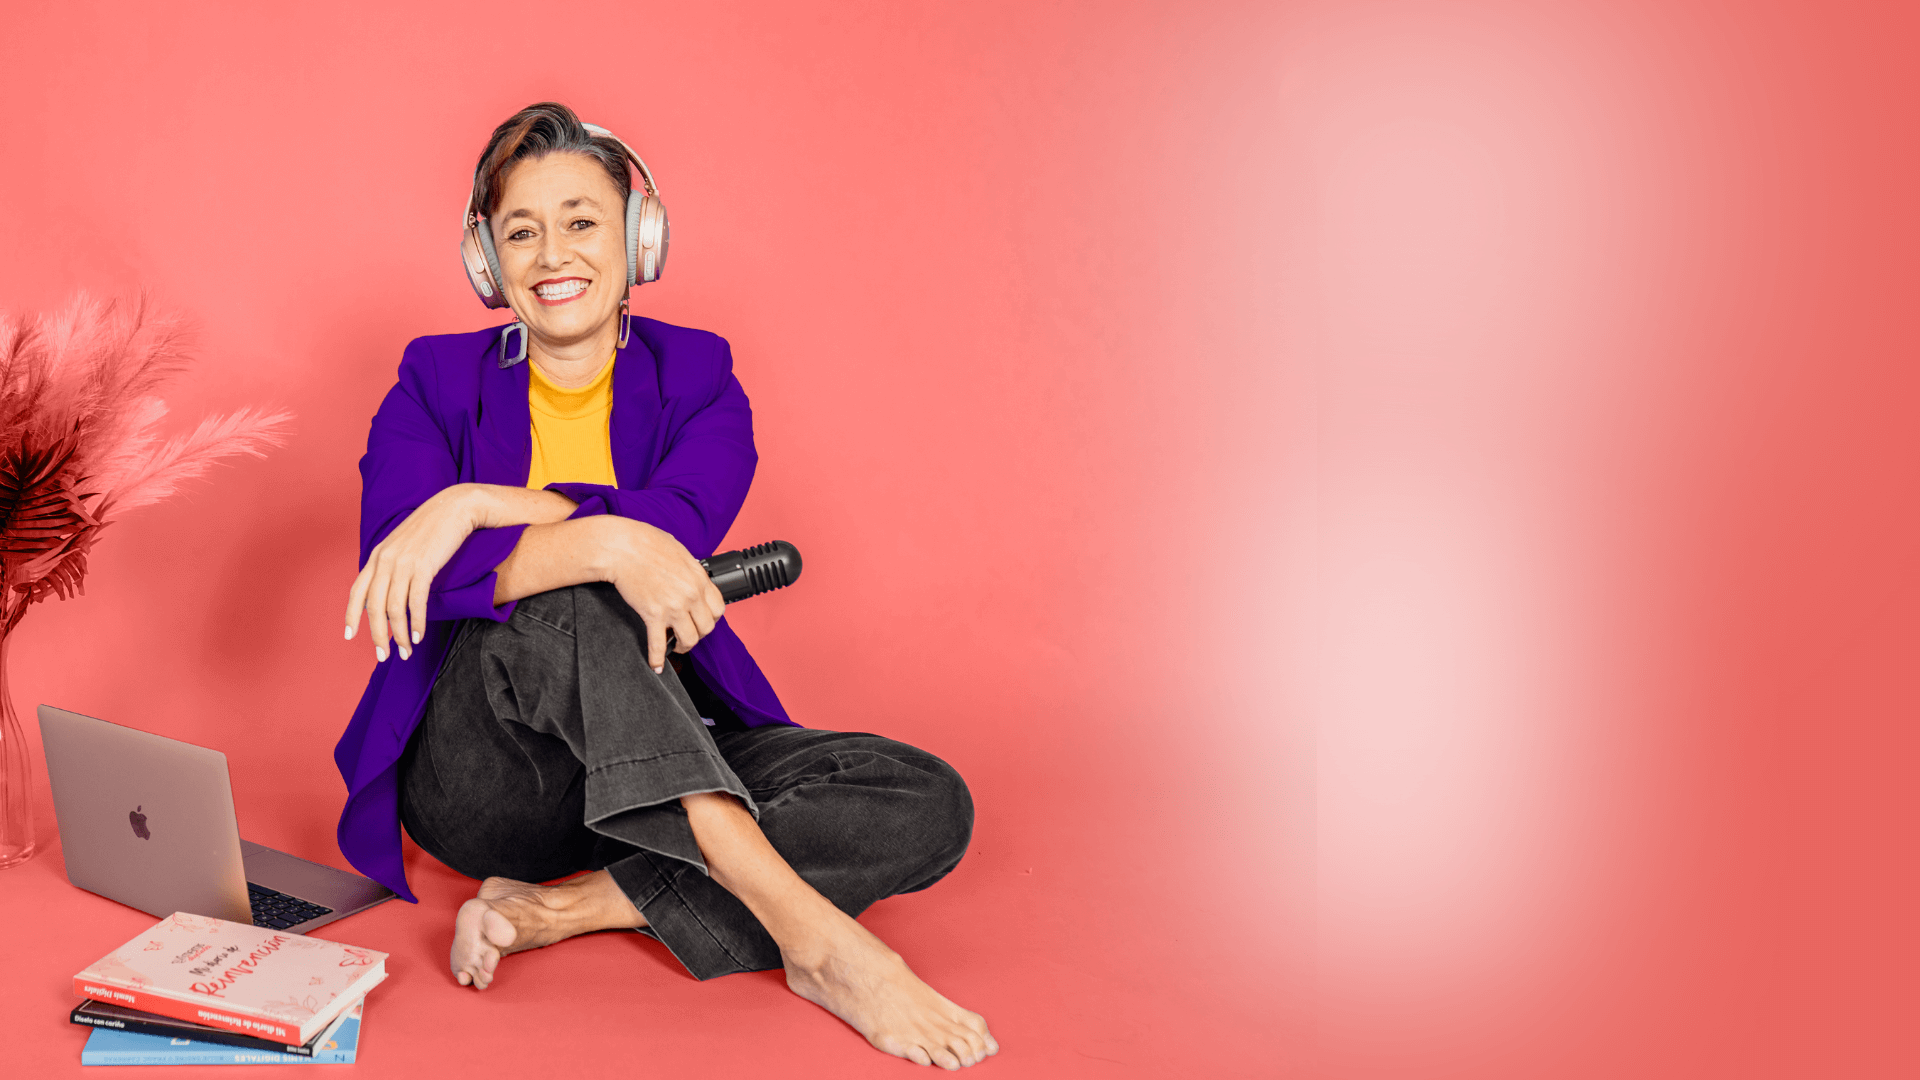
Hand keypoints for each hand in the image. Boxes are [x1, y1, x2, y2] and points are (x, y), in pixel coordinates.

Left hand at [345, 484, 482, 661]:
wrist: (455, 507)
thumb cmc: (434, 527)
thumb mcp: (404, 544)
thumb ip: (392, 564)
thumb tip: (389, 592)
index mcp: (378, 555)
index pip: (357, 592)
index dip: (351, 616)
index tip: (350, 636)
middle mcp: (385, 560)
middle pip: (374, 607)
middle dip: (377, 635)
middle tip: (384, 656)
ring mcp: (403, 563)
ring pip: (394, 609)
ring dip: (399, 634)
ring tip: (407, 650)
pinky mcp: (423, 566)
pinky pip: (415, 602)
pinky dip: (416, 622)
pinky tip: (419, 635)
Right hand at [596, 517, 726, 672]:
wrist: (622, 548)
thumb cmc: (646, 543)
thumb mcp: (680, 552)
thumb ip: (691, 570)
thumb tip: (693, 579)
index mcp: (699, 578)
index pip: (718, 608)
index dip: (712, 617)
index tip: (704, 620)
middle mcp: (690, 595)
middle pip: (707, 627)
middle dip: (699, 633)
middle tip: (690, 632)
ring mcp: (673, 607)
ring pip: (689, 640)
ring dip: (684, 646)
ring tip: (677, 646)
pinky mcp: (653, 615)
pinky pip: (659, 645)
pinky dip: (657, 658)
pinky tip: (656, 665)